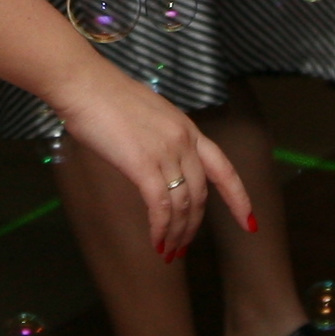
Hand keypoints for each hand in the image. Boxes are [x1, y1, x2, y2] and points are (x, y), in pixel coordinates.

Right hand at [52, 74, 252, 261]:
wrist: (85, 84)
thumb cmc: (106, 97)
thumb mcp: (148, 117)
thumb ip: (161, 140)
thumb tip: (156, 163)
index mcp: (188, 129)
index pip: (224, 169)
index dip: (239, 198)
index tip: (249, 222)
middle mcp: (184, 141)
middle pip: (201, 195)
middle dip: (193, 226)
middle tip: (183, 247)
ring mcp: (166, 152)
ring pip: (182, 205)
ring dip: (177, 233)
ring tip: (168, 251)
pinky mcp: (143, 164)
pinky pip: (159, 206)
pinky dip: (161, 228)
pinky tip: (156, 242)